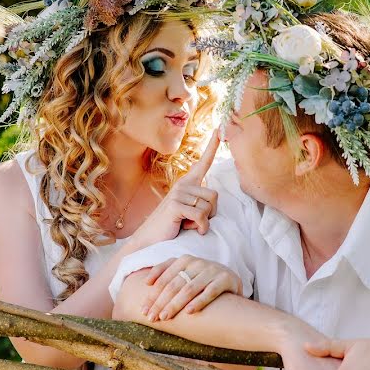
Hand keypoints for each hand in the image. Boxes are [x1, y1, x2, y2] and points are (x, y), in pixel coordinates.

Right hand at [131, 132, 220, 247]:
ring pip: (209, 207)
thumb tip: (213, 199)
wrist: (150, 240)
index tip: (220, 130)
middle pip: (214, 196)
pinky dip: (200, 228)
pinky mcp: (176, 205)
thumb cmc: (174, 226)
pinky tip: (190, 229)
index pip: (204, 163)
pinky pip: (201, 216)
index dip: (212, 146)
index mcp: (187, 183)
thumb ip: (200, 200)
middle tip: (193, 220)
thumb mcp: (189, 210)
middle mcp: (183, 184)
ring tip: (187, 223)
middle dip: (210, 213)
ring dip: (203, 222)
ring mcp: (178, 193)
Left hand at [142, 255, 242, 321]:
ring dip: (175, 304)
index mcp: (184, 260)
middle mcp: (197, 262)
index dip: (152, 294)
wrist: (231, 279)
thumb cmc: (202, 280)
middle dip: (160, 302)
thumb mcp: (185, 273)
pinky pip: (210, 292)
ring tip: (165, 317)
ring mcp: (212, 270)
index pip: (163, 278)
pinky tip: (189, 312)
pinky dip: (199, 302)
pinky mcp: (225, 279)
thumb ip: (167, 275)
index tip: (143, 310)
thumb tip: (146, 283)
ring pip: (189, 289)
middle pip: (174, 285)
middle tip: (151, 317)